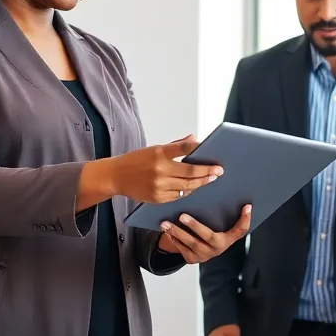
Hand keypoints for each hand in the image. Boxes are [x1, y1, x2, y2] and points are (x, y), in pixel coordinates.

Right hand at [97, 135, 221, 203]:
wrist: (116, 176)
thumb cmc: (136, 160)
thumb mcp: (154, 148)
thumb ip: (175, 145)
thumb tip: (193, 138)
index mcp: (159, 152)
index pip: (185, 148)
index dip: (200, 149)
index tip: (212, 152)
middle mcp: (160, 169)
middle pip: (190, 172)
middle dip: (207, 172)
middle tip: (218, 171)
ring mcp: (159, 185)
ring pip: (187, 186)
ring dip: (201, 183)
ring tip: (210, 178)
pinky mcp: (157, 198)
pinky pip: (178, 195)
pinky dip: (187, 191)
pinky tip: (194, 187)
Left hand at [157, 204, 252, 263]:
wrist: (201, 252)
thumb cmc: (212, 233)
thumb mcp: (221, 227)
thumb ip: (226, 216)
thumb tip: (239, 198)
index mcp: (228, 239)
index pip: (241, 230)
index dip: (245, 219)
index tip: (247, 206)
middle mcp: (218, 248)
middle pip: (208, 236)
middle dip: (194, 226)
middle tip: (182, 216)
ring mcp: (205, 255)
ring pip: (190, 243)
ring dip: (177, 232)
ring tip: (165, 224)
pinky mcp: (192, 259)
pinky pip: (182, 248)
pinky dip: (173, 239)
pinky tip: (166, 231)